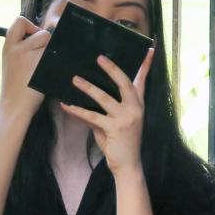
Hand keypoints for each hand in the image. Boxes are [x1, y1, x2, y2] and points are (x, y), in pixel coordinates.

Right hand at [0, 16, 50, 119]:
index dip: (30, 26)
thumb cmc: (15, 88)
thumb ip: (21, 48)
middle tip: (41, 59)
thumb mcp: (11, 63)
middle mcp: (17, 49)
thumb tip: (42, 35)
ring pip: (51, 45)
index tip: (33, 38)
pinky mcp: (41, 65)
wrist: (13, 107)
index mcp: (8, 47)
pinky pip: (56, 55)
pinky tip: (52, 72)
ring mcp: (29, 57)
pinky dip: (58, 62)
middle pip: (42, 33)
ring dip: (52, 53)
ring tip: (44, 67)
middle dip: (46, 44)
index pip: (19, 21)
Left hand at [60, 48, 153, 175]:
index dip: (145, 65)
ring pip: (104, 97)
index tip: (149, 49)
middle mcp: (134, 109)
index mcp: (138, 105)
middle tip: (99, 58)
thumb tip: (85, 99)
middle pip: (124, 82)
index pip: (143, 80)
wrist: (127, 165)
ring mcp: (125, 118)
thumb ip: (103, 110)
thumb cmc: (120, 143)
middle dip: (111, 69)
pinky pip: (92, 116)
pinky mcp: (114, 128)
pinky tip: (66, 105)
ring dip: (88, 87)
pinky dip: (77, 110)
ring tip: (75, 79)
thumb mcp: (114, 123)